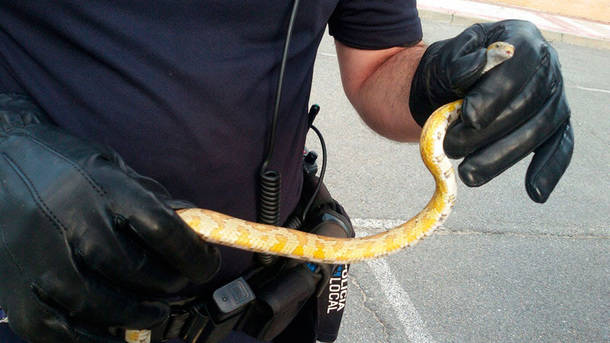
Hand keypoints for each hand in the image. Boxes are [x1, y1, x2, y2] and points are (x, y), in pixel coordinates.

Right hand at [0, 94, 219, 341]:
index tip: (206, 265)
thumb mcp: (114, 168)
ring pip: (99, 303)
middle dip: (167, 285)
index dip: (194, 255)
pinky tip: (111, 332)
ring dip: (136, 315)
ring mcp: (38, 255)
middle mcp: (70, 219)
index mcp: (104, 187)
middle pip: (134, 269)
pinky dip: (90, 339)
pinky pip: (57, 329)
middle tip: (175, 287)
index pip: (162, 229)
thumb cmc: (65, 168)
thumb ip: (151, 200)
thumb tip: (195, 230)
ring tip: (153, 312)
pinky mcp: (15, 285)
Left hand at [410, 20, 573, 202]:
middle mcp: (547, 66)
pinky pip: (559, 148)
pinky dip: (548, 171)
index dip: (494, 93)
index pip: (517, 65)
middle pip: (527, 103)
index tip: (468, 117)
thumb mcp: (444, 60)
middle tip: (451, 148)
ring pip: (537, 131)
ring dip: (501, 157)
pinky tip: (535, 193)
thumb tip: (477, 67)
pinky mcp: (554, 126)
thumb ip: (456, 63)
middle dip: (487, 132)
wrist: (450, 88)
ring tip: (467, 175)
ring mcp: (553, 98)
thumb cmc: (449, 72)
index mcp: (521, 39)